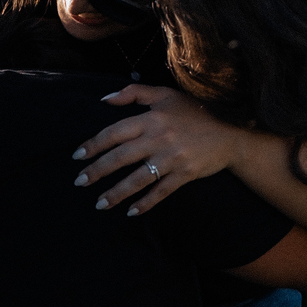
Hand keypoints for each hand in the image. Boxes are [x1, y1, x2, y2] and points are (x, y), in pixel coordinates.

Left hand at [72, 84, 247, 213]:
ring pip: (137, 179)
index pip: (115, 132)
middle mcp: (159, 138)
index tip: (78, 156)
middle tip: (79, 182)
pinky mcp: (184, 175)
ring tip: (99, 204)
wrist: (228, 134)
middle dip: (97, 171)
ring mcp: (172, 159)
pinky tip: (130, 212)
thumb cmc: (193, 113)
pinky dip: (145, 203)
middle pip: (121, 157)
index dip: (94, 144)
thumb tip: (105, 99)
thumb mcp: (165, 95)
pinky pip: (160, 192)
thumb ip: (134, 94)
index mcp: (151, 118)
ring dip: (116, 193)